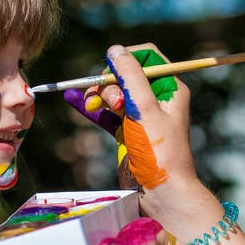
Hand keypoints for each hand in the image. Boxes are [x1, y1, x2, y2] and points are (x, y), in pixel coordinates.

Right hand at [78, 44, 220, 236]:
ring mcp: (140, 116)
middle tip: (110, 102)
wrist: (162, 195)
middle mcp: (156, 99)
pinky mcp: (127, 131)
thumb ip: (130, 77)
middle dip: (110, 82)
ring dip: (99, 95)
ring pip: (114, 92)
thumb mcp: (144, 110)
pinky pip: (106, 112)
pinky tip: (74, 100)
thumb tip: (114, 49)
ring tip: (91, 105)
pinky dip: (92, 107)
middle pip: (126, 74)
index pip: (147, 57)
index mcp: (170, 89)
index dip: (126, 59)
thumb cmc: (160, 153)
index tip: (111, 69)